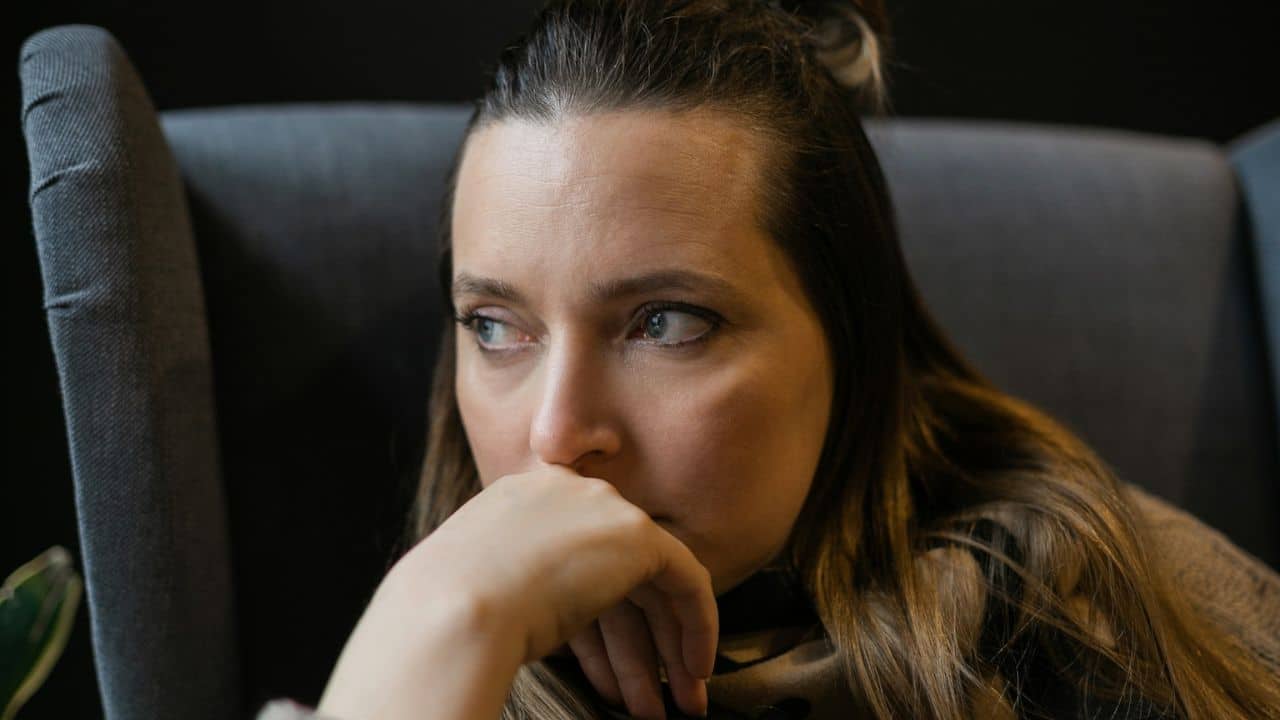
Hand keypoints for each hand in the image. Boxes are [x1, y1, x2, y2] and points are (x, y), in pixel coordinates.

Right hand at [317, 464, 717, 719]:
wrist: (453, 607)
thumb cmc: (450, 616)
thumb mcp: (484, 587)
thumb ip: (523, 586)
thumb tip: (555, 624)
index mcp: (521, 501)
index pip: (575, 562)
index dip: (598, 629)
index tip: (608, 675)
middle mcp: (564, 491)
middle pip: (617, 575)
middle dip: (641, 644)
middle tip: (659, 696)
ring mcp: (600, 507)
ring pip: (653, 586)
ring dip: (668, 652)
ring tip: (678, 707)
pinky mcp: (635, 533)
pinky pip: (686, 579)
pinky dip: (697, 627)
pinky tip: (694, 671)